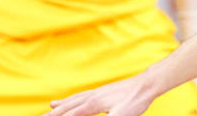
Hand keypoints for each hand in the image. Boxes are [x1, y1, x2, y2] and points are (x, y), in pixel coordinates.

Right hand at [44, 74, 158, 115]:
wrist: (147, 84)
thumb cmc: (136, 101)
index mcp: (94, 104)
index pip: (70, 115)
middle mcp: (92, 96)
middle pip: (67, 107)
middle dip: (53, 114)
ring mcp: (97, 92)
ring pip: (73, 100)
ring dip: (60, 106)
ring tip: (49, 108)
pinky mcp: (103, 91)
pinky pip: (81, 95)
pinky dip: (71, 99)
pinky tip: (68, 99)